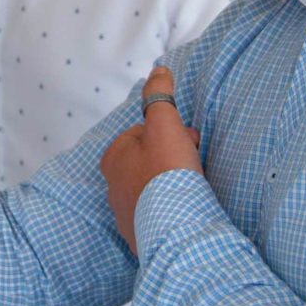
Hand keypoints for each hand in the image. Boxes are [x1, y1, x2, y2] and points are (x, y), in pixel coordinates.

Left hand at [100, 67, 201, 254]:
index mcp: (113, 157)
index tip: (188, 142)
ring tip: (192, 189)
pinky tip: (186, 210)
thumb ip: (159, 95)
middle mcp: (112, 186)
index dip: (170, 134)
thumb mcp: (165, 125)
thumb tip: (159, 69)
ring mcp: (125, 214)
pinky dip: (171, 208)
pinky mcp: (140, 236)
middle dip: (172, 158)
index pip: (145, 134)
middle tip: (193, 166)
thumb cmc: (167, 173)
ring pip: (153, 188)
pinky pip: (158, 214)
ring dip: (171, 184)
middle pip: (148, 161)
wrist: (176, 230)